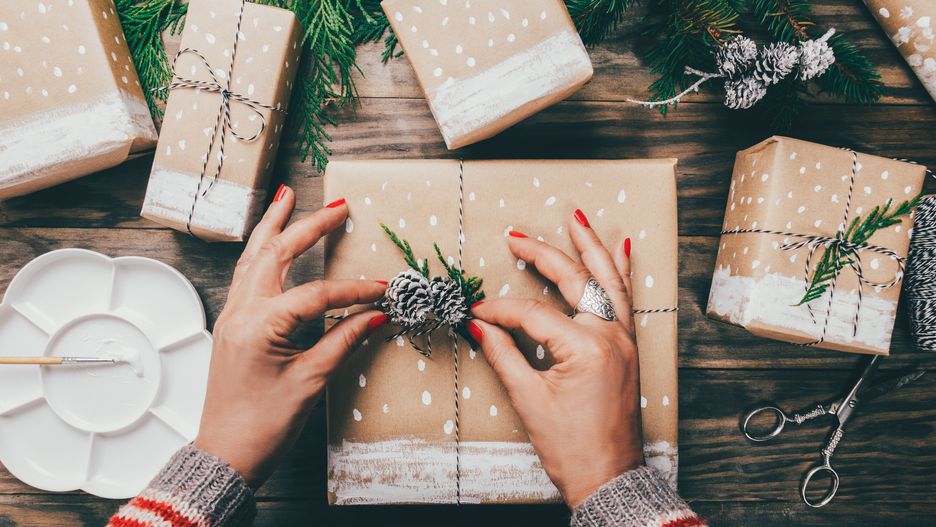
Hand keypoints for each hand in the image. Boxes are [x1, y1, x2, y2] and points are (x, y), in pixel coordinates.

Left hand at [194, 188, 388, 487]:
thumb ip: (344, 342)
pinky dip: (261, 251)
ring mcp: (232, 316)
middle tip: (337, 205)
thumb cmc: (264, 425)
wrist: (225, 454)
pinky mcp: (232, 325)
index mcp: (259, 325)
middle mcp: (240, 311)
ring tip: (286, 197)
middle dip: (307, 225)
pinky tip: (270, 241)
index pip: (317, 294)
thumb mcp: (310, 382)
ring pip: (253, 257)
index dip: (355, 290)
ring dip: (273, 226)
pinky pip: (246, 275)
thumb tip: (377, 316)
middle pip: (276, 254)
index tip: (384, 290)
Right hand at [468, 210, 642, 507]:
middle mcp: (611, 336)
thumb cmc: (572, 447)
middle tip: (516, 235)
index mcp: (586, 348)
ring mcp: (625, 340)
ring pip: (608, 280)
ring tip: (577, 218)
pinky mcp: (628, 348)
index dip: (500, 310)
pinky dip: (620, 273)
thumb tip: (479, 325)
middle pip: (575, 281)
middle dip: (543, 254)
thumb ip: (504, 354)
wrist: (609, 478)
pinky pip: (625, 300)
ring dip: (592, 247)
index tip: (476, 312)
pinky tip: (622, 249)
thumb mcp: (529, 400)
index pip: (533, 314)